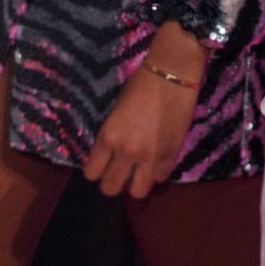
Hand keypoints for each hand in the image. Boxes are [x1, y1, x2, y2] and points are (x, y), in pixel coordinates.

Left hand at [82, 23, 204, 198]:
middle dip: (114, 182)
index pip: (92, 173)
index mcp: (108, 137)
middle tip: (121, 171)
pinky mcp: (171, 154)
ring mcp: (150, 156)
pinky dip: (158, 172)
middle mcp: (126, 151)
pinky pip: (161, 177)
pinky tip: (158, 160)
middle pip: (111, 188)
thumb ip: (113, 136)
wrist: (172, 74)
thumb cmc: (141, 84)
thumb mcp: (116, 111)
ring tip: (141, 171)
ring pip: (137, 192)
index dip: (97, 171)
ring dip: (137, 183)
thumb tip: (114, 154)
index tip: (104, 165)